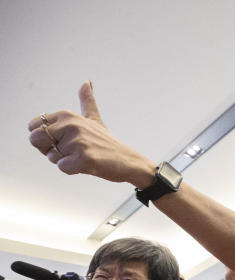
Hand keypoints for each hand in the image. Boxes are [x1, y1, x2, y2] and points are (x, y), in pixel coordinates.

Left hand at [27, 82, 154, 185]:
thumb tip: (87, 82)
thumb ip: (87, 101)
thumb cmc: (107, 143)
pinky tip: (87, 164)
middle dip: (48, 149)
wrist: (129, 161)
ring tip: (83, 156)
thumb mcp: (94, 119)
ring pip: (51, 157)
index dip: (44, 138)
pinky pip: (63, 167)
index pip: (33, 127)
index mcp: (67, 115)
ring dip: (65, 161)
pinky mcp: (84, 158)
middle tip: (70, 150)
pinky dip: (73, 170)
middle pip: (35, 140)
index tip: (62, 140)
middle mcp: (70, 125)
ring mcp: (78, 141)